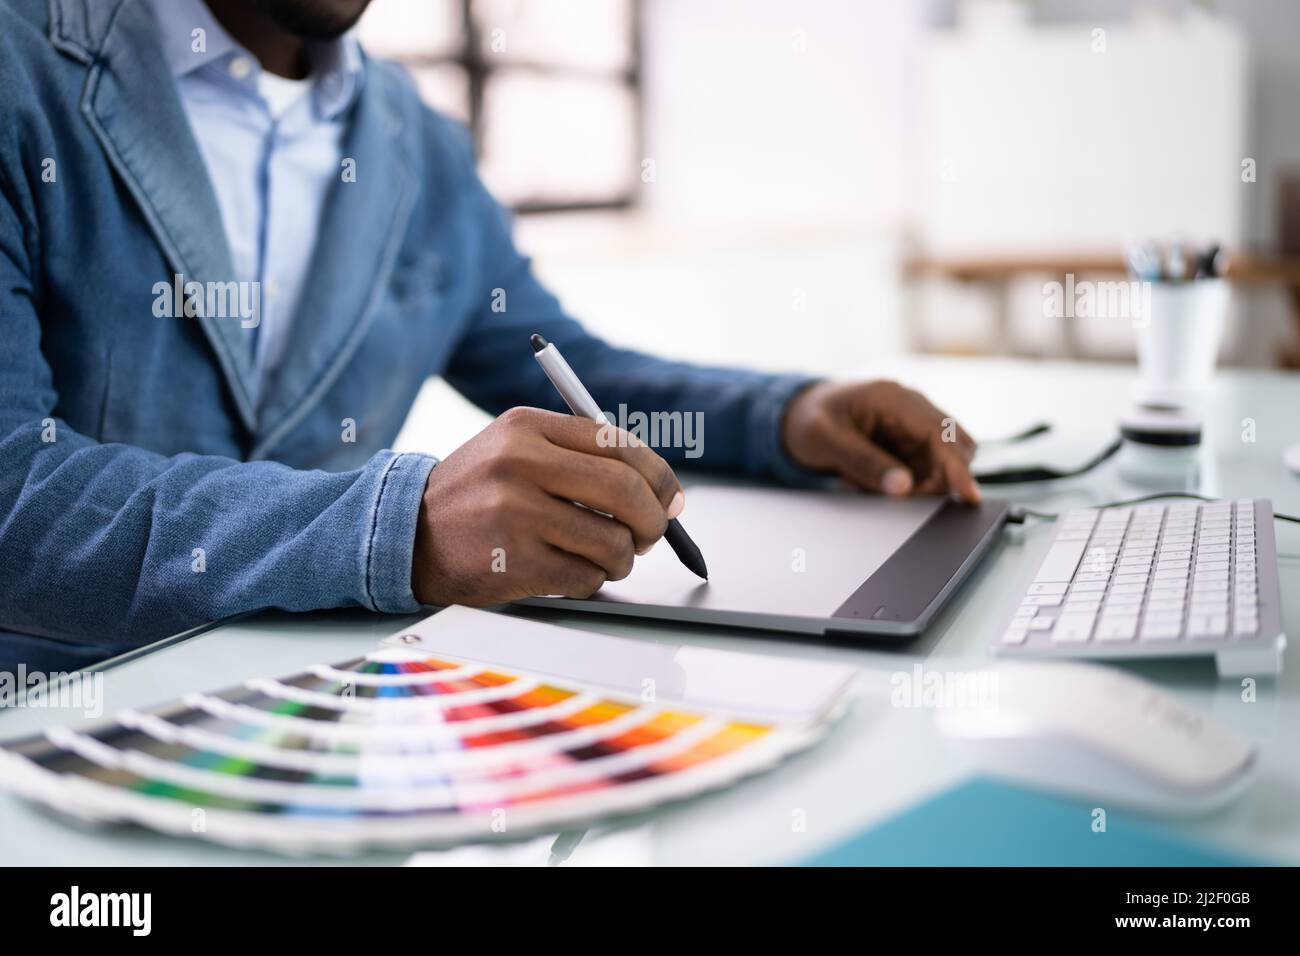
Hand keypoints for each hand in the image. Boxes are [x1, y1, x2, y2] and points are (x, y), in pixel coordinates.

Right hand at [412, 407, 683, 605]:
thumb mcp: (516, 451)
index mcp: (527, 427)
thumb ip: (580, 458)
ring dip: (622, 558)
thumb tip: (663, 492)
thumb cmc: (479, 494)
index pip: (617, 444)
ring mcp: (515, 513)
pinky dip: (591, 580)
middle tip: (651, 535)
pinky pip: (586, 576)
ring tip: (606, 557)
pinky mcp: (514, 561)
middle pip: (625, 490)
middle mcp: (521, 463)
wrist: (407, 534)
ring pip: (613, 540)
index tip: (671, 498)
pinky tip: (571, 572)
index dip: (658, 476)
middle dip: (653, 520)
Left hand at [781, 380, 979, 503]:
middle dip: (934, 481)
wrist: (798, 415)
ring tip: (861, 483)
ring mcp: (913, 428)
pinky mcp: (909, 446)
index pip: (941, 433)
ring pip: (940, 467)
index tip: (968, 496)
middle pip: (954, 449)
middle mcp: (913, 410)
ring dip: (913, 486)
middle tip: (890, 497)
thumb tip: (904, 487)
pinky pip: (922, 473)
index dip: (957, 466)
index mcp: (895, 399)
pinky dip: (901, 486)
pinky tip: (862, 480)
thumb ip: (864, 462)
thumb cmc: (809, 420)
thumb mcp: (826, 440)